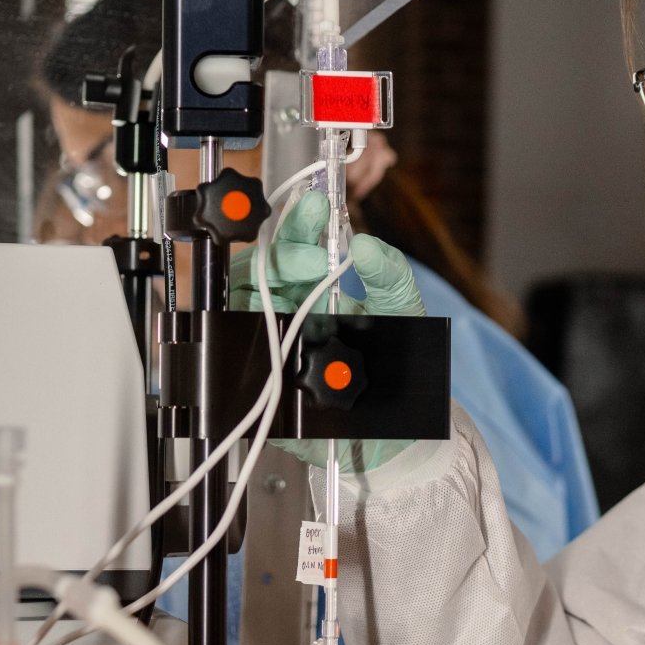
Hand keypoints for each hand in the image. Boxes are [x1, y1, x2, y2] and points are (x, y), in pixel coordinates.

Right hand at [229, 189, 422, 471]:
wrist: (392, 433)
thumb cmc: (392, 370)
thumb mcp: (401, 313)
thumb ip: (390, 275)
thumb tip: (367, 244)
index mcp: (314, 288)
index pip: (293, 246)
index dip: (299, 223)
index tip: (318, 210)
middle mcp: (288, 311)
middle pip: (263, 268)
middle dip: (287, 252)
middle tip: (320, 257)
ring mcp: (272, 343)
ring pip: (244, 303)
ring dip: (268, 285)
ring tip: (307, 286)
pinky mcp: (262, 379)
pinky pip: (242, 352)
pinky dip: (256, 332)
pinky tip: (285, 326)